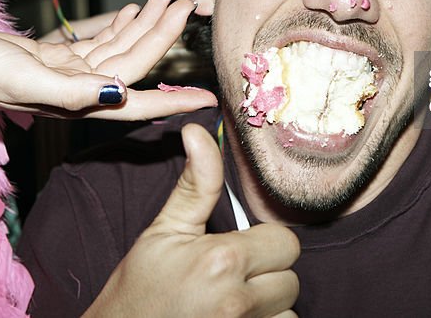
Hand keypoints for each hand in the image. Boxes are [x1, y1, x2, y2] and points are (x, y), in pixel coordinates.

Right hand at [0, 0, 217, 119]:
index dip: (174, 100)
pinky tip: (133, 10)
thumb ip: (74, 89)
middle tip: (186, 6)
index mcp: (78, 102)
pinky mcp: (55, 58)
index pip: (137, 99)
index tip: (209, 98)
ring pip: (119, 47)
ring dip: (144, 24)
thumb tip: (120, 91)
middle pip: (134, 63)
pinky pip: (97, 42)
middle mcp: (80, 90)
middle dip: (162, 36)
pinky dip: (117, 26)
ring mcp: (69, 74)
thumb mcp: (27, 79)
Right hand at [87, 124, 299, 317]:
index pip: (285, 242)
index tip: (238, 250)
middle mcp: (237, 301)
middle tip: (232, 277)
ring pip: (287, 311)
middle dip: (268, 275)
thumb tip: (197, 130)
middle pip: (291, 279)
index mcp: (222, 260)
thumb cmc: (140, 287)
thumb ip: (197, 182)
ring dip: (268, 306)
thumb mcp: (165, 229)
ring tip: (232, 301)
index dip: (264, 243)